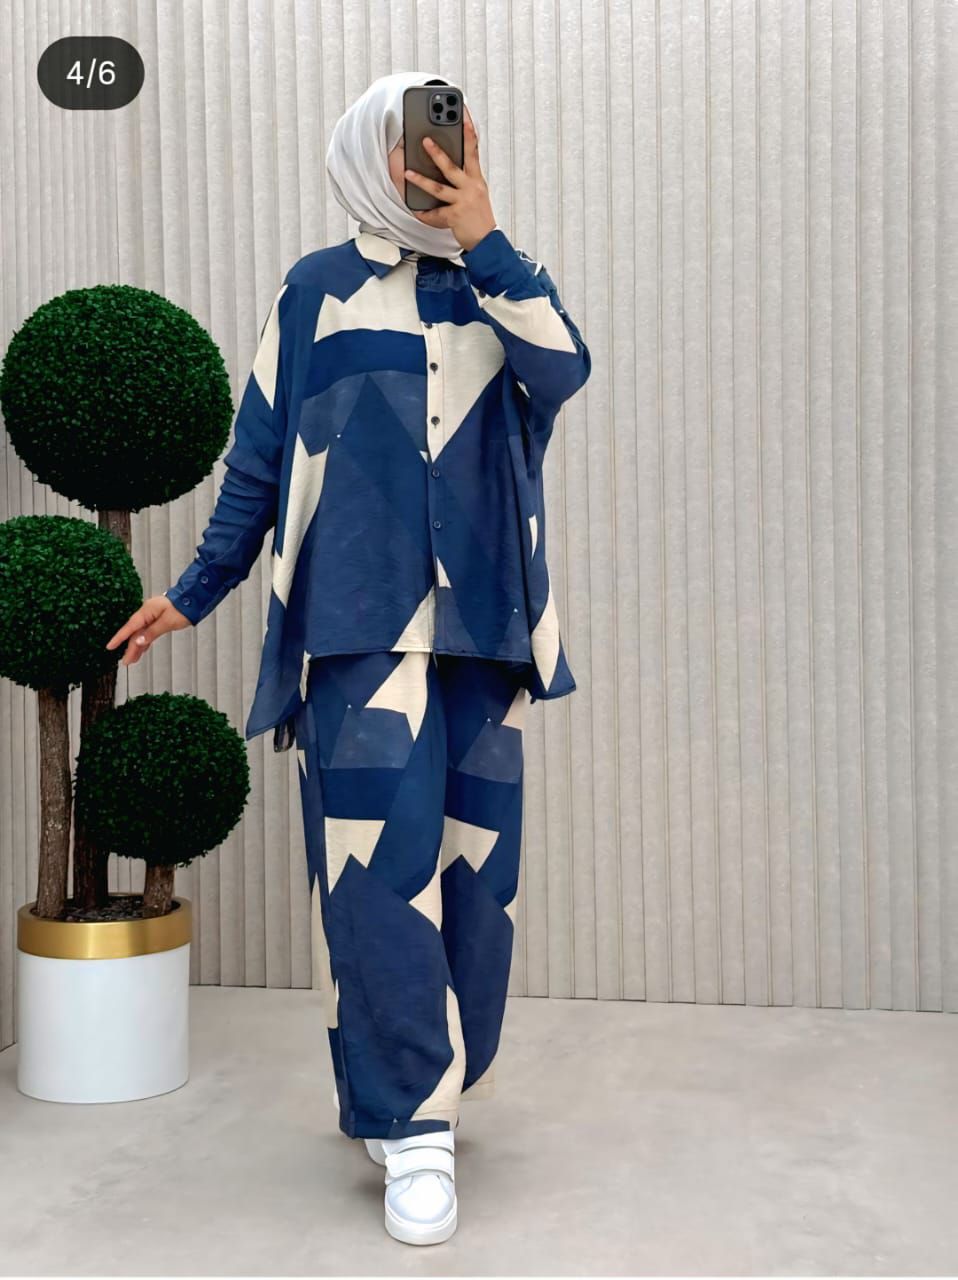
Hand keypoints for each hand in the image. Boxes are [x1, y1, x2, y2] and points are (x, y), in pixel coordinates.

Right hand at [104, 594, 192, 666]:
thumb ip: (152, 633)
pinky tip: (141, 649)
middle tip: (126, 661)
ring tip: (132, 659)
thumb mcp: (167, 622)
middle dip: (130, 648)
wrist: (194, 599)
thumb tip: (139, 641)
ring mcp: (152, 616)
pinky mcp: (158, 619)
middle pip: (135, 633)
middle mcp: (147, 613)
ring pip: (141, 634)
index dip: (119, 638)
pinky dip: (145, 642)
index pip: (130, 627)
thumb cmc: (183, 608)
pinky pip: (147, 632)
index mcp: (147, 611)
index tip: (110, 646)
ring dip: (137, 647)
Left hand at [404, 115, 496, 252]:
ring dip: (421, 180)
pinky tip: (416, 210)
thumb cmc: (481, 216)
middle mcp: (470, 188)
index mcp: (477, 179)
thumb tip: (450, 165)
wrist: (488, 240)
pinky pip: (435, 214)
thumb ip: (467, 178)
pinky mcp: (455, 217)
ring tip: (408, 172)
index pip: (474, 151)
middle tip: (425, 140)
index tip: (463, 116)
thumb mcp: (478, 192)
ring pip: (438, 189)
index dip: (469, 132)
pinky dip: (425, 214)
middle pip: (452, 167)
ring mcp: (462, 202)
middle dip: (438, 153)